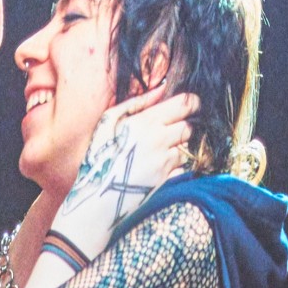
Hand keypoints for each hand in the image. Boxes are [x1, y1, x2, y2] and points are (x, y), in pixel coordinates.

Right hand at [54, 87, 198, 244]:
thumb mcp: (108, 122)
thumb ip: (137, 103)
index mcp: (146, 122)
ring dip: (180, 146)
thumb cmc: (98, 157)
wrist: (95, 199)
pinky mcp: (167, 180)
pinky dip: (176, 165)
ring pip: (188, 147)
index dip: (192, 102)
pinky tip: (158, 167)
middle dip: (184, 125)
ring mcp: (165, 162)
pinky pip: (183, 167)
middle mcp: (160, 141)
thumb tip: (162, 88)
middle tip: (171, 128)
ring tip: (160, 150)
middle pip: (190, 126)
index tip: (188, 105)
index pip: (186, 104)